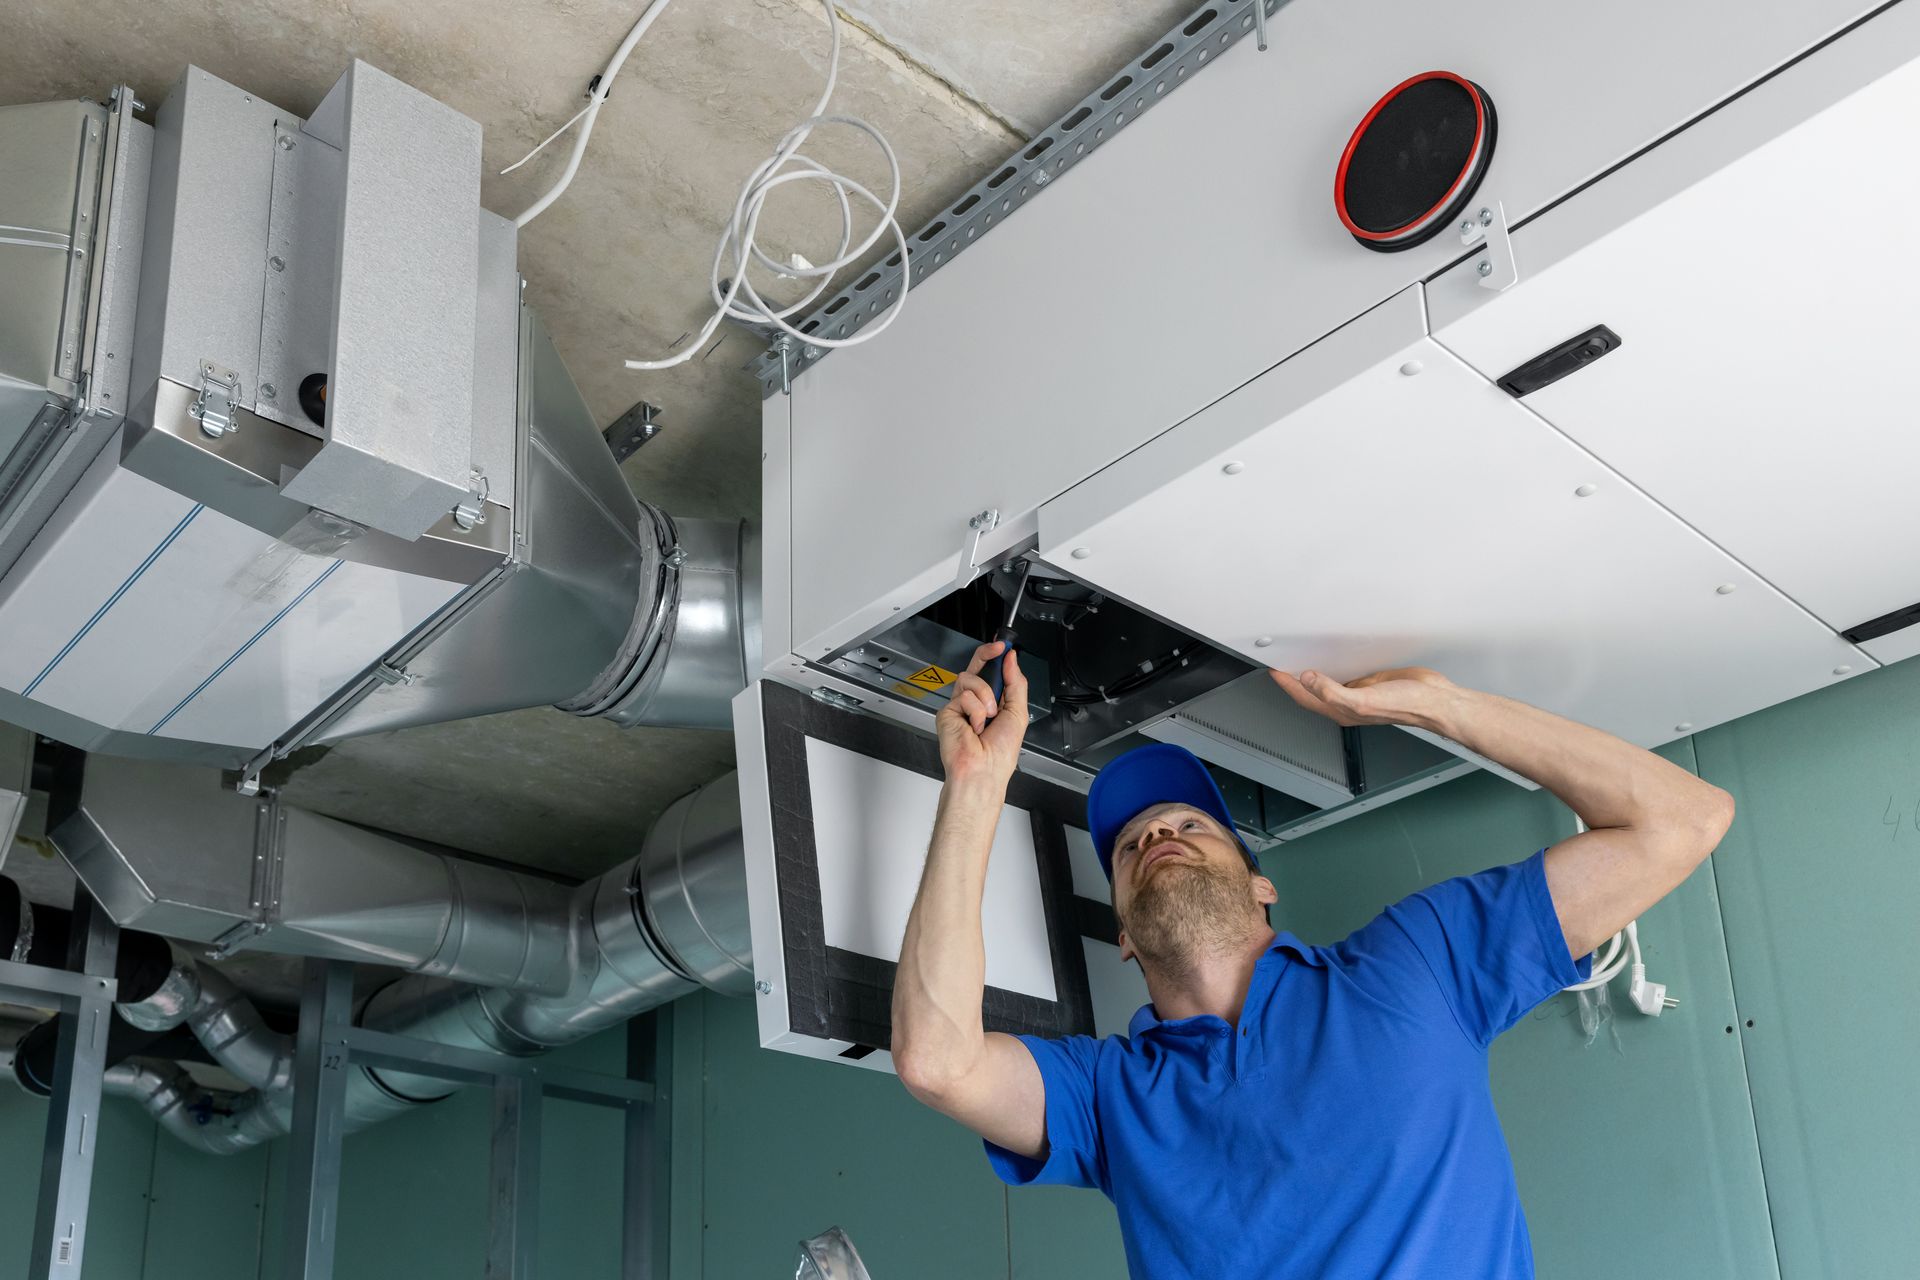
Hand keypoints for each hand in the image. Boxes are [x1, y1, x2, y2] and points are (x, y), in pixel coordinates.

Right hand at [937, 641, 1029, 785]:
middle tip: (997, 649)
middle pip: (975, 668)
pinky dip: (975, 711)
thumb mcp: (1018, 713)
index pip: (990, 673)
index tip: (1004, 646)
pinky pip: (963, 696)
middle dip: (987, 655)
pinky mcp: (947, 712)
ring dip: (985, 696)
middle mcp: (975, 702)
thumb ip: (1016, 683)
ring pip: (970, 679)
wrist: (984, 770)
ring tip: (988, 717)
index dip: (995, 656)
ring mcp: (959, 706)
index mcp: (993, 702)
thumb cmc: (1000, 753)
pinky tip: (974, 727)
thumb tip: (1011, 659)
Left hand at [1269, 666, 1459, 729]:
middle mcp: (1346, 702)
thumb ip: (1333, 691)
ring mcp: (1358, 691)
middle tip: (1280, 661)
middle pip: (1311, 690)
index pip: (1304, 696)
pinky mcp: (1370, 679)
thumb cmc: (1405, 705)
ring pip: (1327, 681)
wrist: (1433, 700)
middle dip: (1294, 679)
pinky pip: (1345, 671)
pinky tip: (1332, 653)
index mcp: (1340, 710)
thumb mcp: (1363, 700)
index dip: (1286, 684)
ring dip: (1312, 671)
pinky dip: (1334, 663)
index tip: (1273, 669)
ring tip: (1298, 656)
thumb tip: (1308, 679)